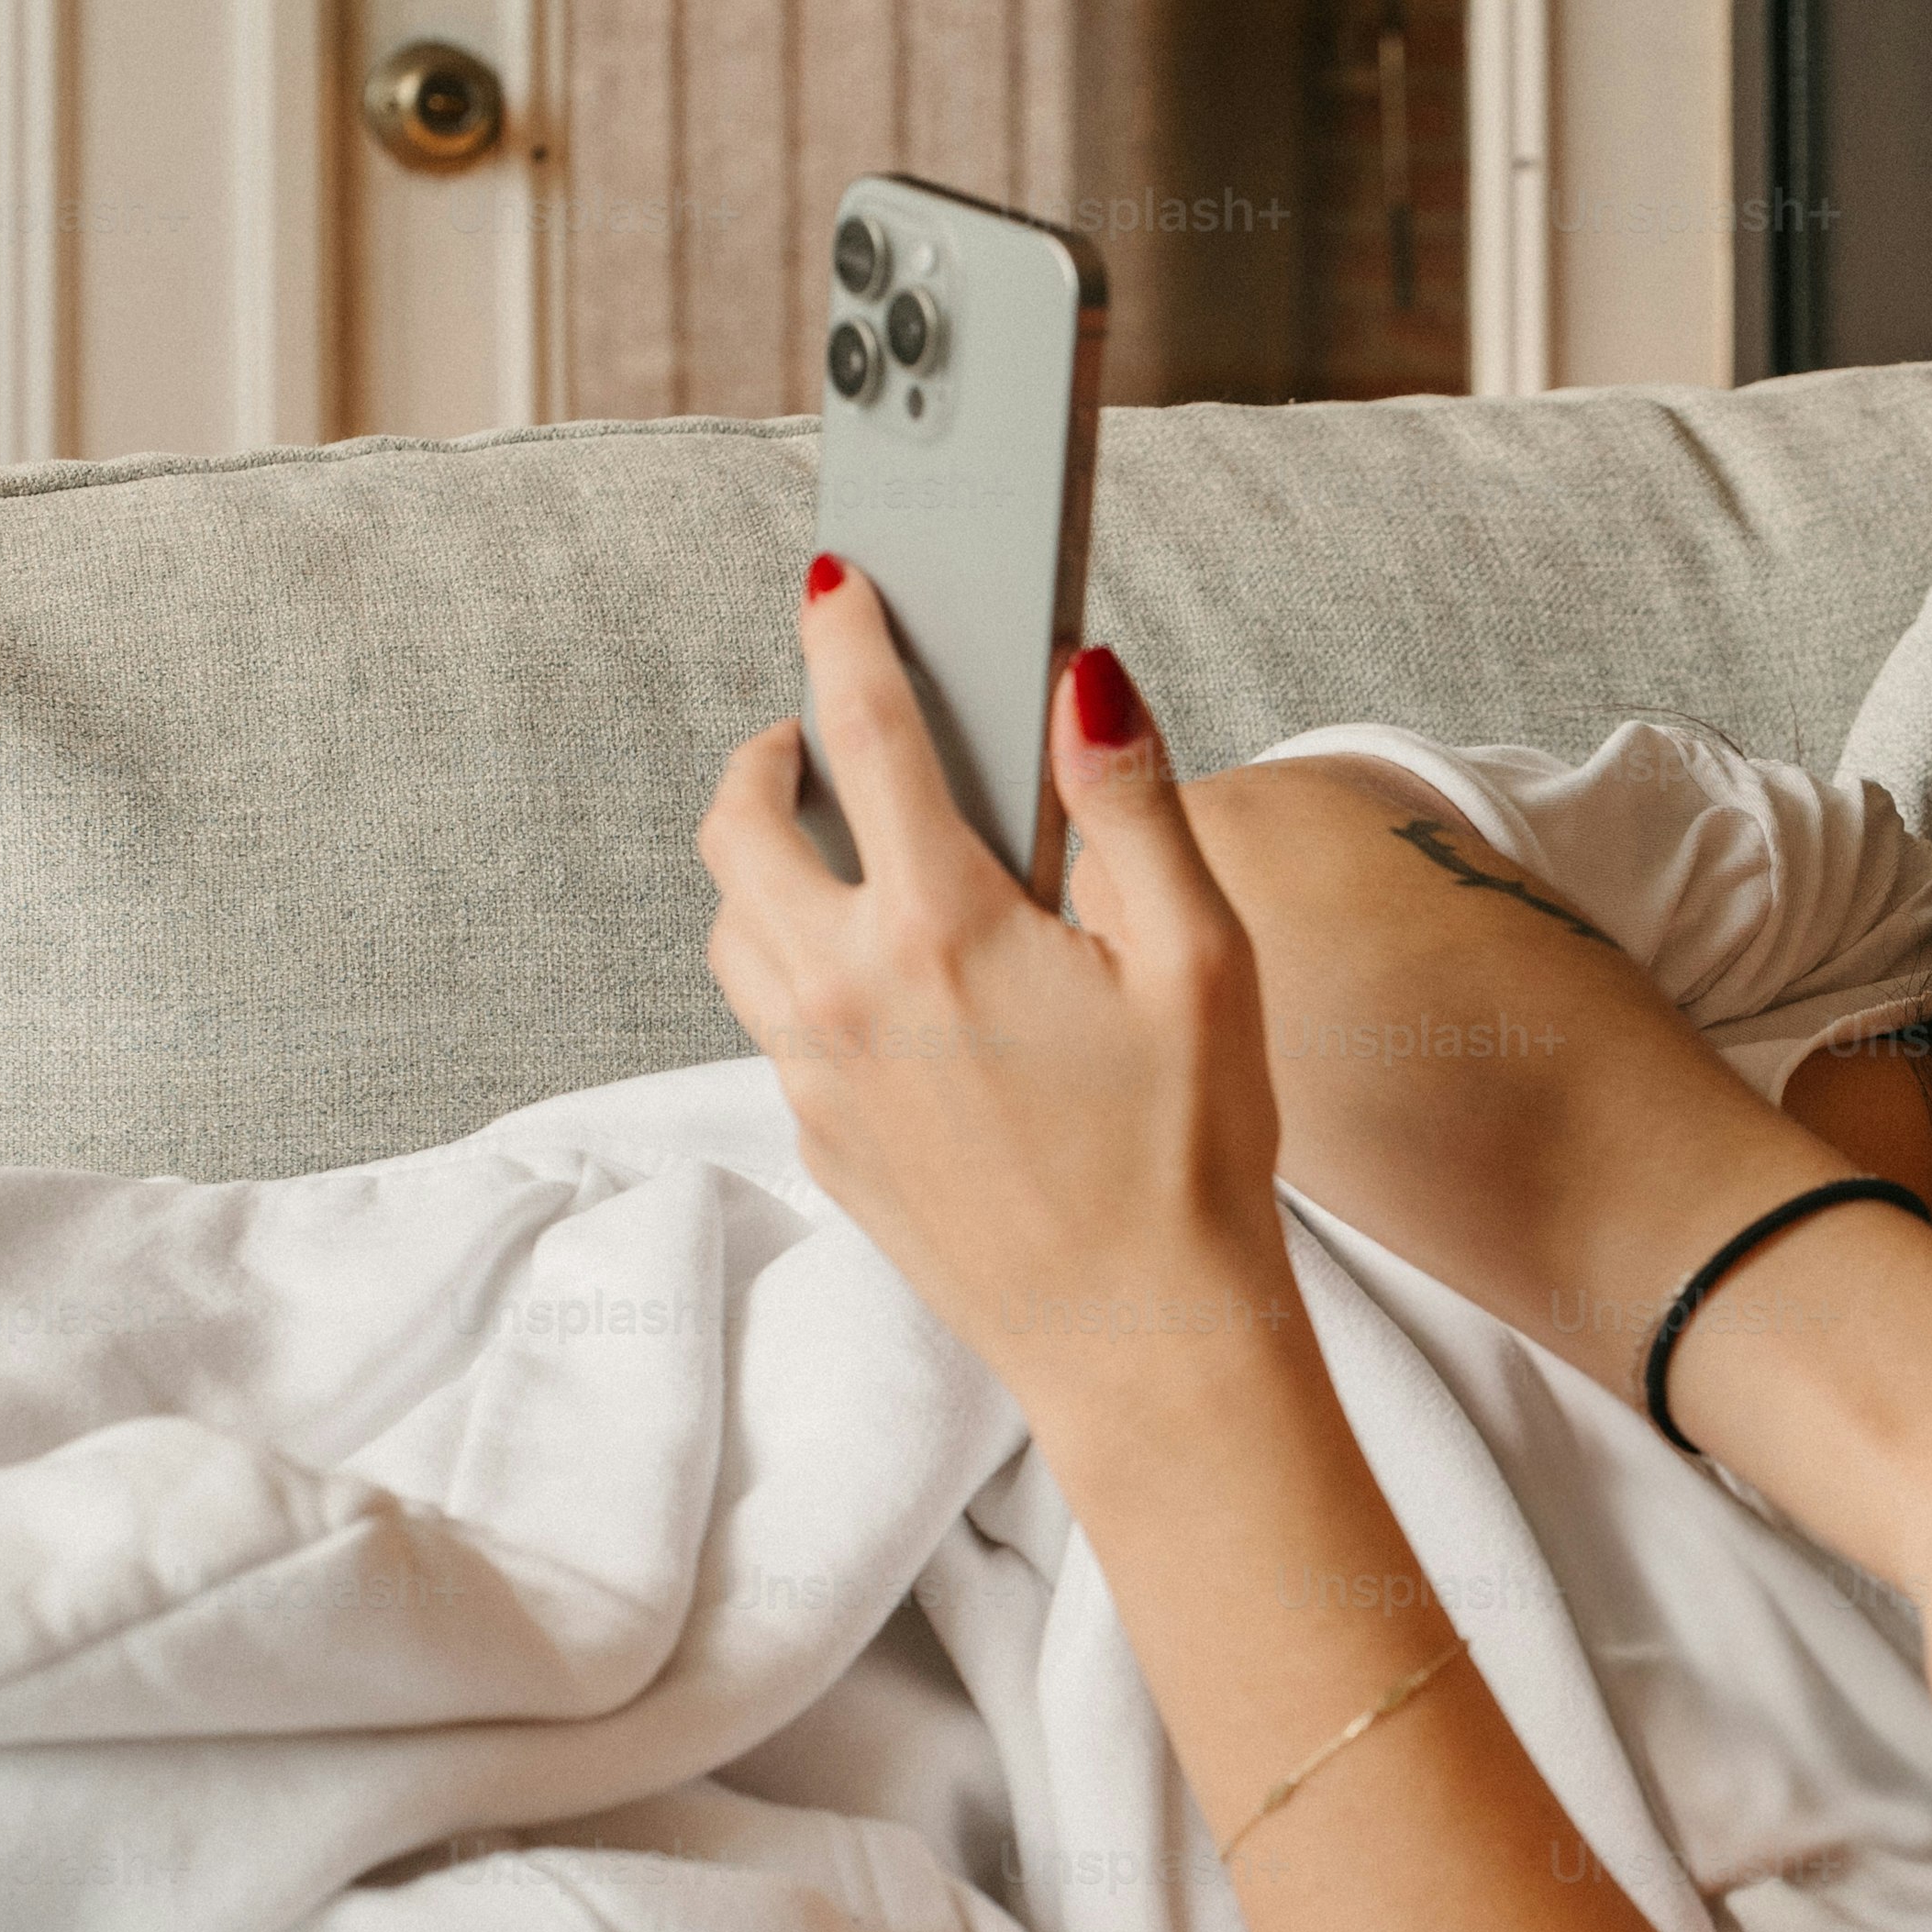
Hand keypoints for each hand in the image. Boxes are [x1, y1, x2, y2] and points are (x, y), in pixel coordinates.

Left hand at [696, 562, 1289, 1382]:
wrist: (1144, 1347)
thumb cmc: (1192, 1158)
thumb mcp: (1200, 960)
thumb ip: (1130, 804)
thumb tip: (1078, 678)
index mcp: (944, 928)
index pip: (861, 733)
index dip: (842, 636)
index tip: (836, 583)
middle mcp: (849, 995)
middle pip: (738, 827)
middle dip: (766, 753)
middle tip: (815, 732)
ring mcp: (818, 1077)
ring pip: (730, 927)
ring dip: (763, 863)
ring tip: (837, 850)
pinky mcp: (821, 1143)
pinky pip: (769, 1022)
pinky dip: (796, 965)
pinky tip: (881, 978)